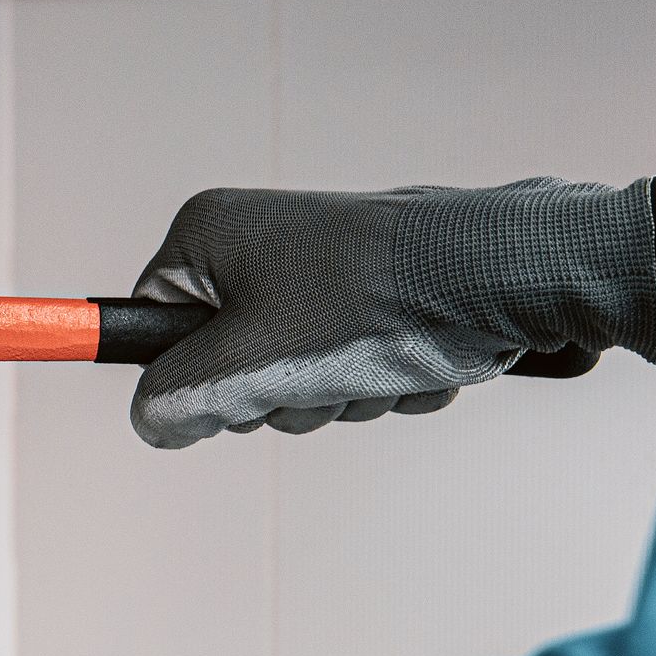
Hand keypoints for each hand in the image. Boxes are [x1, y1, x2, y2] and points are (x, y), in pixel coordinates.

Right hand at [128, 177, 655, 448]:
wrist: (506, 275)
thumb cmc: (376, 304)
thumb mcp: (248, 365)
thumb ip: (176, 398)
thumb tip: (151, 422)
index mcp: (208, 234)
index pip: (149, 326)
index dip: (189, 377)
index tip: (234, 391)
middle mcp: (256, 241)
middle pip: (223, 362)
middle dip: (280, 395)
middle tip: (318, 380)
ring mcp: (315, 269)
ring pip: (292, 376)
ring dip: (336, 397)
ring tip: (377, 366)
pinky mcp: (369, 295)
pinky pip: (346, 368)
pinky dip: (378, 383)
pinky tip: (413, 362)